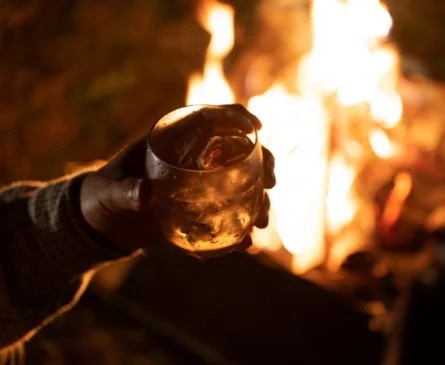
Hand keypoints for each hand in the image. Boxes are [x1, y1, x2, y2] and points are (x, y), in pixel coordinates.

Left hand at [80, 104, 274, 253]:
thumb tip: (146, 194)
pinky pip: (226, 214)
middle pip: (237, 150)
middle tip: (272, 182)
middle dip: (262, 162)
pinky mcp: (200, 209)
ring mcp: (201, 184)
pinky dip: (238, 229)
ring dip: (258, 200)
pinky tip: (245, 244)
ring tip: (262, 221)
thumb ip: (126, 191)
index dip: (237, 117)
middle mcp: (194, 158)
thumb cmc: (105, 195)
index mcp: (173, 138)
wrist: (106, 223)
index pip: (211, 118)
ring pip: (240, 183)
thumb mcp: (111, 191)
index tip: (257, 127)